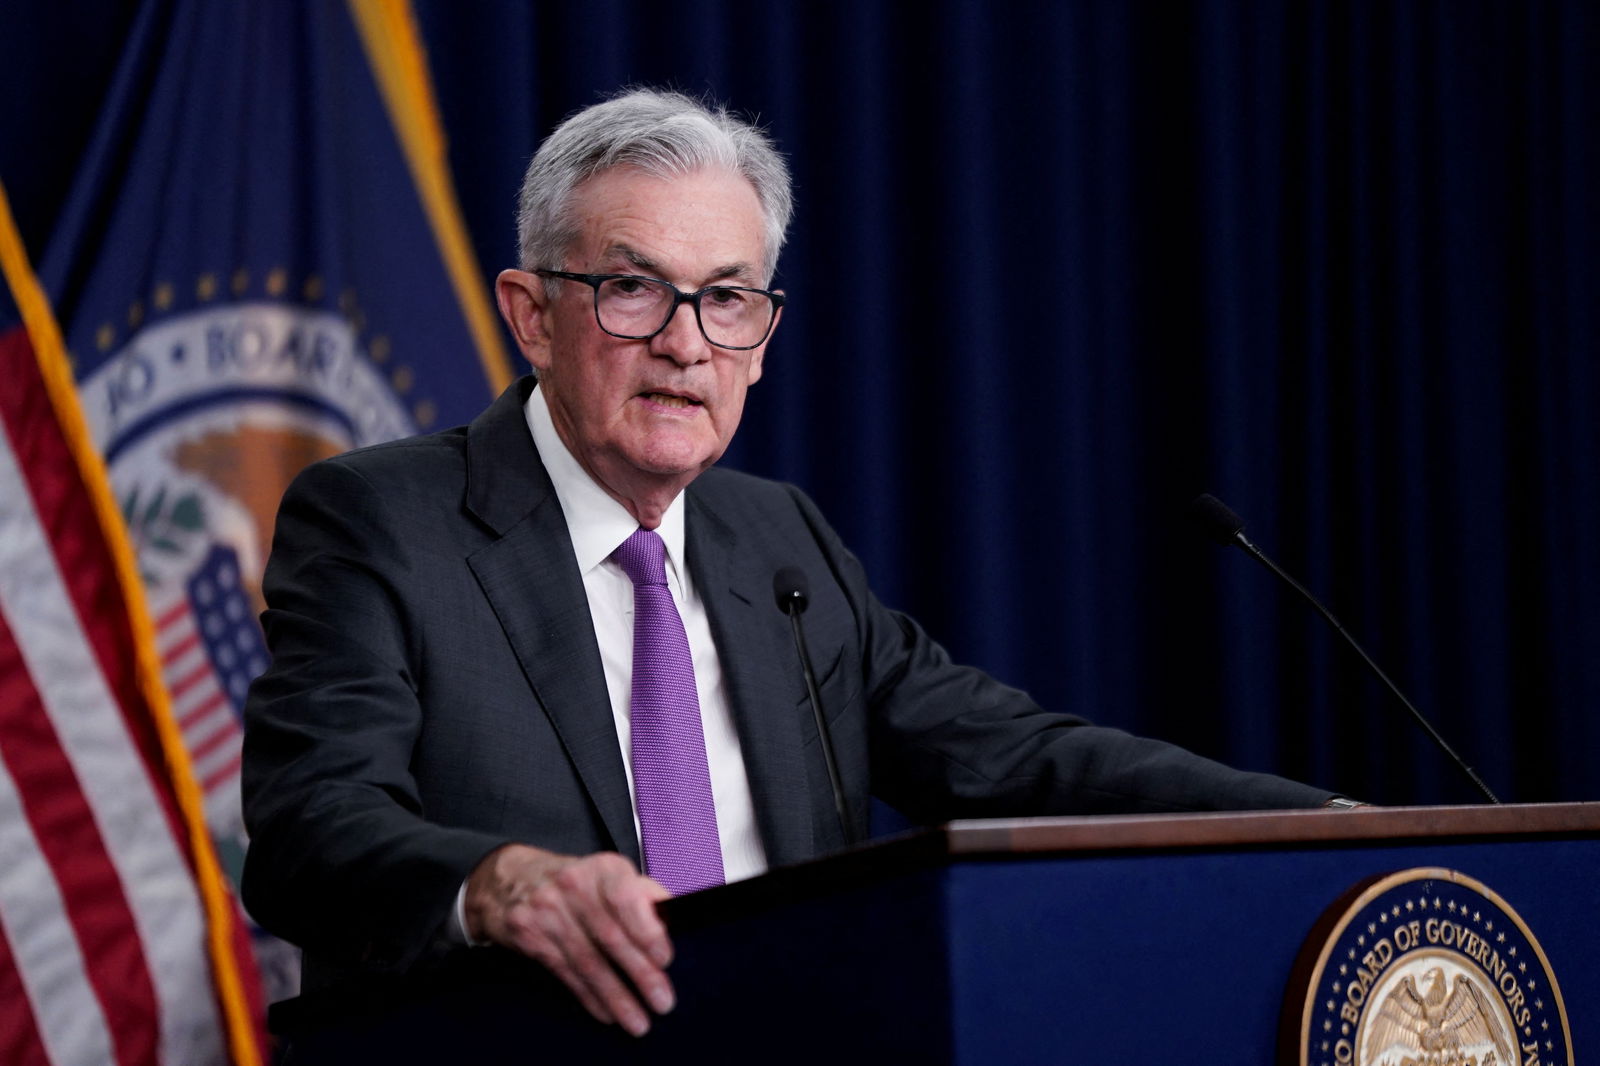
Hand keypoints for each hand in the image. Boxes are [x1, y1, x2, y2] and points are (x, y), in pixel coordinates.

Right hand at [464, 844, 673, 1036]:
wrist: (510, 880)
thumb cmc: (576, 881)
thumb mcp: (610, 875)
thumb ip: (643, 894)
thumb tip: (673, 915)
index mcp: (602, 868)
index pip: (626, 897)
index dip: (647, 930)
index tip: (664, 959)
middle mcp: (573, 886)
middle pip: (610, 936)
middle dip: (640, 974)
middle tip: (662, 1001)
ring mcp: (547, 911)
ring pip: (588, 961)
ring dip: (617, 996)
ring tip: (638, 1020)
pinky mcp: (530, 935)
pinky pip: (566, 972)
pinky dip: (589, 996)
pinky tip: (607, 1012)